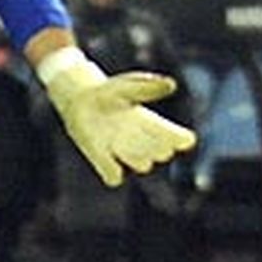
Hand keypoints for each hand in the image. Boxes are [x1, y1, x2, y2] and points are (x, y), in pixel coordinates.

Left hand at [42, 52, 196, 186]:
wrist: (81, 100)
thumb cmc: (108, 92)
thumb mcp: (127, 86)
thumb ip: (147, 88)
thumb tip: (172, 85)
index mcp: (152, 123)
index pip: (176, 138)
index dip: (180, 139)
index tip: (181, 138)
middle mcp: (142, 141)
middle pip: (161, 153)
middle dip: (158, 147)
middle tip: (144, 131)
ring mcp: (123, 152)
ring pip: (142, 165)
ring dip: (138, 157)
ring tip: (125, 141)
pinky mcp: (103, 160)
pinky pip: (114, 177)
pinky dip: (112, 170)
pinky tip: (106, 157)